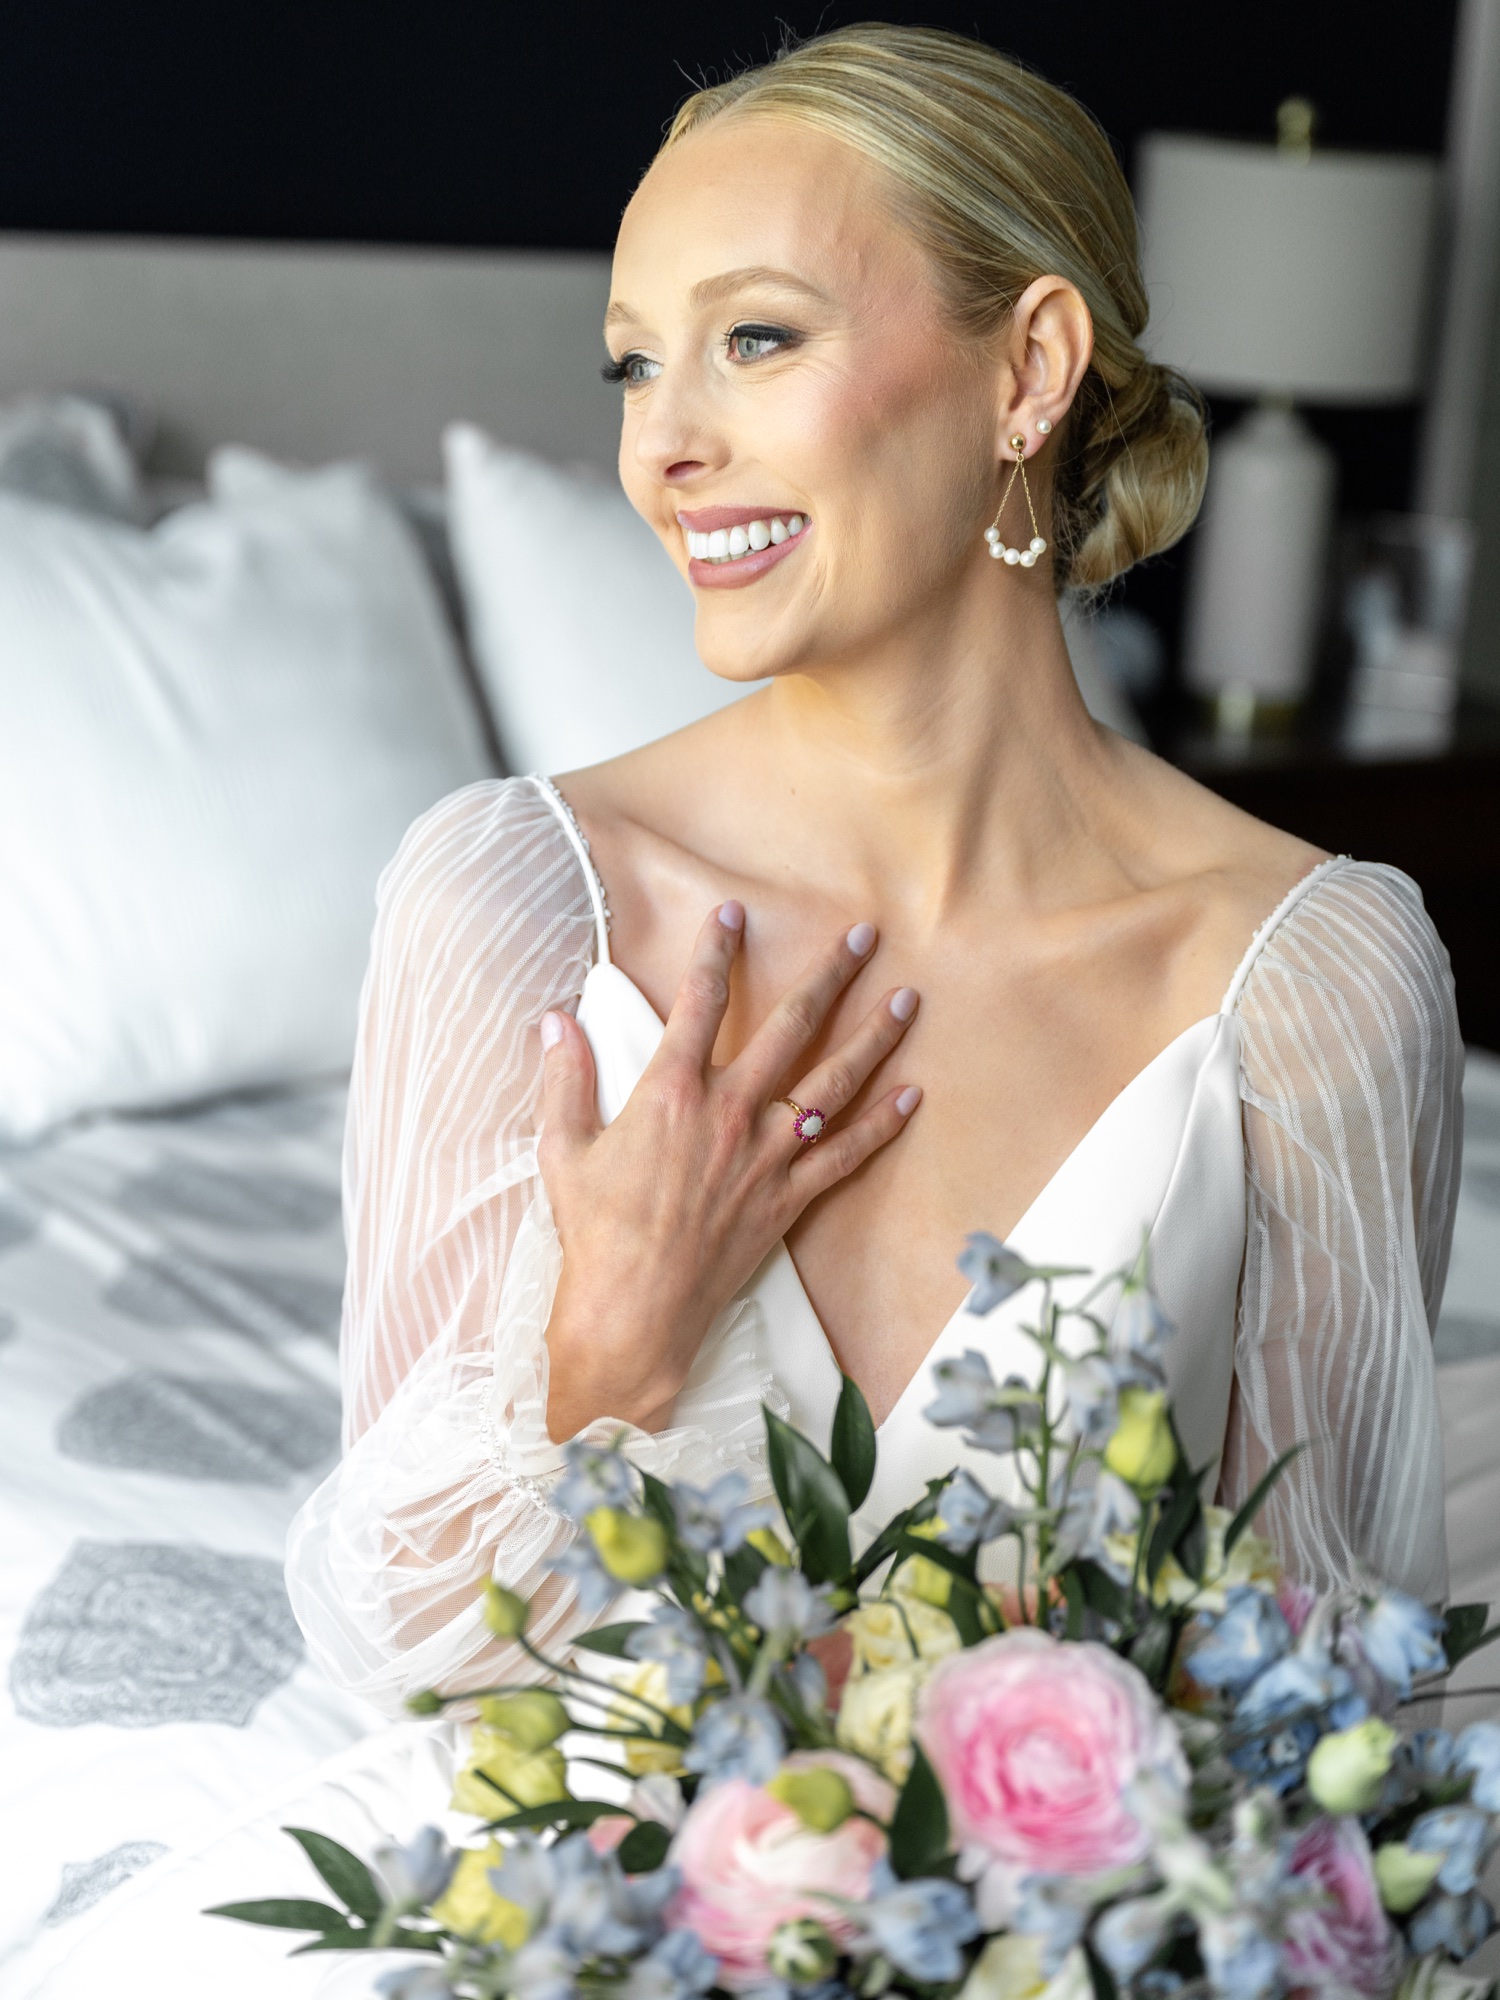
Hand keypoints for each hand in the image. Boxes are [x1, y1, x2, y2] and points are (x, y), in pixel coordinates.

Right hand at [537, 903, 920, 1439]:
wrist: (633, 1312)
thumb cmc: (594, 1232)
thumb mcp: (563, 1149)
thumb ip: (564, 1078)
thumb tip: (554, 1019)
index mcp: (672, 1092)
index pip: (700, 1000)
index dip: (717, 950)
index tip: (734, 912)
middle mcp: (730, 1114)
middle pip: (792, 1026)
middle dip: (832, 975)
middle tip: (865, 936)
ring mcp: (767, 1157)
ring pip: (835, 1084)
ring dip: (874, 1038)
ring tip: (907, 1001)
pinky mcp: (788, 1200)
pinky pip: (848, 1156)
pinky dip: (883, 1126)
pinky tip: (912, 1096)